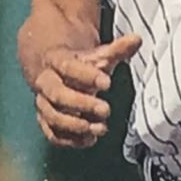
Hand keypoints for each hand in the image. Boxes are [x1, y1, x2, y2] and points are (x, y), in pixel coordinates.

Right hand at [28, 31, 141, 149]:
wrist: (52, 69)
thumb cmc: (79, 64)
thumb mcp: (97, 54)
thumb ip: (117, 49)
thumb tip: (137, 39)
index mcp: (57, 61)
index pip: (68, 68)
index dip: (87, 76)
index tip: (107, 83)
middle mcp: (46, 83)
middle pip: (58, 95)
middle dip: (82, 104)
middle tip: (106, 110)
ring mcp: (43, 103)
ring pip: (53, 116)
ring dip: (76, 126)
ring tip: (100, 129)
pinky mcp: (45, 120)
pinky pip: (52, 133)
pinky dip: (69, 140)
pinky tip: (89, 140)